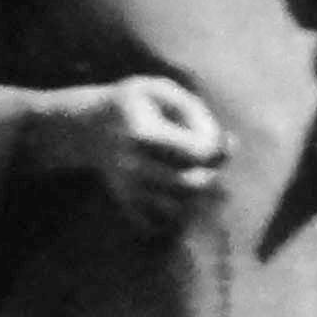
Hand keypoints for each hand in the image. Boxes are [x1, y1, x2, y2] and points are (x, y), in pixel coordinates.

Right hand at [55, 75, 224, 228]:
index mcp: (141, 133)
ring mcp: (127, 190)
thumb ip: (196, 113)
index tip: (219, 140)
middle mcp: (131, 167)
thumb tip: (225, 146)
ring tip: (195, 176)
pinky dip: (179, 216)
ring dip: (198, 197)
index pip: (197, 152)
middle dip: (210, 174)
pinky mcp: (127, 206)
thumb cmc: (136, 104)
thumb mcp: (161, 91)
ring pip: (179, 210)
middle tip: (208, 161)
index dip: (217, 148)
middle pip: (190, 184)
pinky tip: (180, 194)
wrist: (90, 127)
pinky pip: (162, 226)